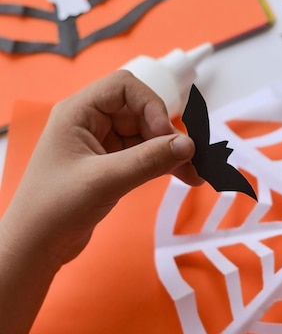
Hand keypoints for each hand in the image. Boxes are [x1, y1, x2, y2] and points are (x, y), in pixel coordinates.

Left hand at [0, 70, 202, 267]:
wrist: (36, 246)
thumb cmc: (55, 208)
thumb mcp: (105, 180)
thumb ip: (149, 160)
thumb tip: (188, 145)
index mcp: (78, 113)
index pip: (125, 87)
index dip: (152, 105)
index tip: (167, 135)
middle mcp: (90, 123)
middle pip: (141, 112)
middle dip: (166, 134)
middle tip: (188, 159)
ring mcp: (101, 145)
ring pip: (147, 135)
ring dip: (170, 151)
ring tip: (192, 173)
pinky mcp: (110, 166)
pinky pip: (144, 155)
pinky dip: (164, 164)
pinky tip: (183, 176)